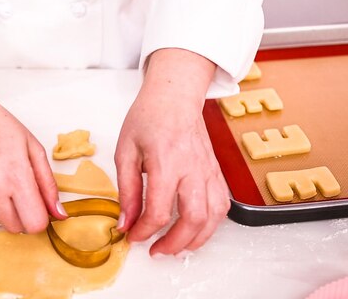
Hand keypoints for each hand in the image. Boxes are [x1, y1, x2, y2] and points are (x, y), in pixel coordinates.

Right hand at [0, 47, 66, 232]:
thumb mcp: (33, 149)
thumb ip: (48, 185)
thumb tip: (58, 213)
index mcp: (15, 176)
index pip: (34, 223)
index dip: (40, 218)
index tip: (39, 208)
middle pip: (15, 228)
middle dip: (22, 216)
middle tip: (20, 194)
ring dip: (2, 208)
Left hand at [115, 48, 230, 255]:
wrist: (175, 97)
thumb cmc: (148, 118)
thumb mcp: (125, 151)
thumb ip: (127, 190)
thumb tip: (126, 221)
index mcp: (166, 161)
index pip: (159, 209)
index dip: (144, 230)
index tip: (132, 236)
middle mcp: (192, 168)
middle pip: (192, 219)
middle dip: (173, 243)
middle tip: (155, 250)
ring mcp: (209, 171)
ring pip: (213, 217)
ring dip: (195, 240)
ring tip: (175, 247)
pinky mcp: (216, 172)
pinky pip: (221, 206)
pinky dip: (210, 225)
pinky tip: (194, 230)